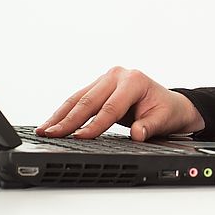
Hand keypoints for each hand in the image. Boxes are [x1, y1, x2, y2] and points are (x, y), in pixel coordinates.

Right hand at [35, 67, 205, 140]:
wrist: (169, 103)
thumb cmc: (167, 110)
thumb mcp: (163, 119)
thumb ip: (150, 126)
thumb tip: (138, 134)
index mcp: (134, 81)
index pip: (111, 107)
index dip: (95, 125)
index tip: (80, 138)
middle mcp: (118, 75)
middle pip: (89, 100)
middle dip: (69, 120)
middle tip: (52, 135)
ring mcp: (106, 79)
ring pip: (79, 98)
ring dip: (60, 116)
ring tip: (44, 131)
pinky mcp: (98, 86)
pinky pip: (79, 99)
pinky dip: (65, 112)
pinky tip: (52, 123)